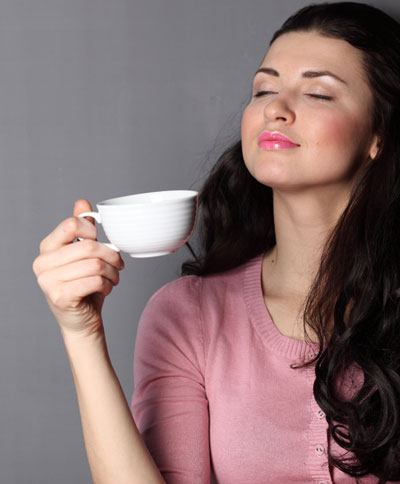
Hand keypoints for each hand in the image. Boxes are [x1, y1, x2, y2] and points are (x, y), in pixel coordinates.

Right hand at [33, 199, 124, 337]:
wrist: (82, 321)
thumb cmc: (85, 285)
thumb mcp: (84, 255)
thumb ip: (81, 229)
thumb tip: (82, 202)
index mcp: (47, 247)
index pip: (71, 224)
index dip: (92, 231)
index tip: (102, 242)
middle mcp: (42, 263)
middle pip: (88, 246)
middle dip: (111, 255)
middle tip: (118, 264)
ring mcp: (48, 281)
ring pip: (95, 264)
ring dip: (112, 272)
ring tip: (113, 278)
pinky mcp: (60, 297)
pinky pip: (95, 281)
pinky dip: (107, 284)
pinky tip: (106, 288)